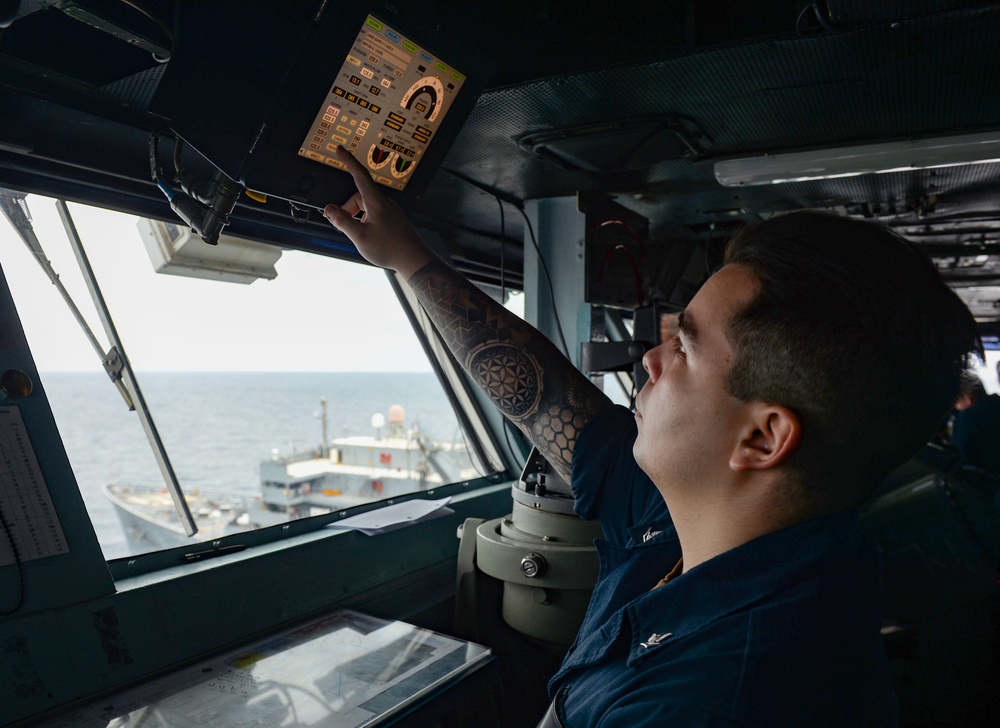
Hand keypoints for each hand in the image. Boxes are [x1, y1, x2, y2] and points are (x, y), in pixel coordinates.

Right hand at [322, 145, 434, 278]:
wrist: (414, 260)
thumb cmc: (390, 249)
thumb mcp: (360, 236)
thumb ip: (342, 221)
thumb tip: (329, 209)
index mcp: (376, 202)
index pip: (359, 175)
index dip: (348, 161)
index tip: (339, 149)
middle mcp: (385, 203)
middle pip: (359, 196)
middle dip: (347, 208)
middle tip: (341, 225)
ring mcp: (391, 211)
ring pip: (366, 206)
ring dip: (357, 216)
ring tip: (357, 234)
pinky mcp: (394, 219)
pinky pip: (375, 214)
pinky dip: (366, 221)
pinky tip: (368, 236)